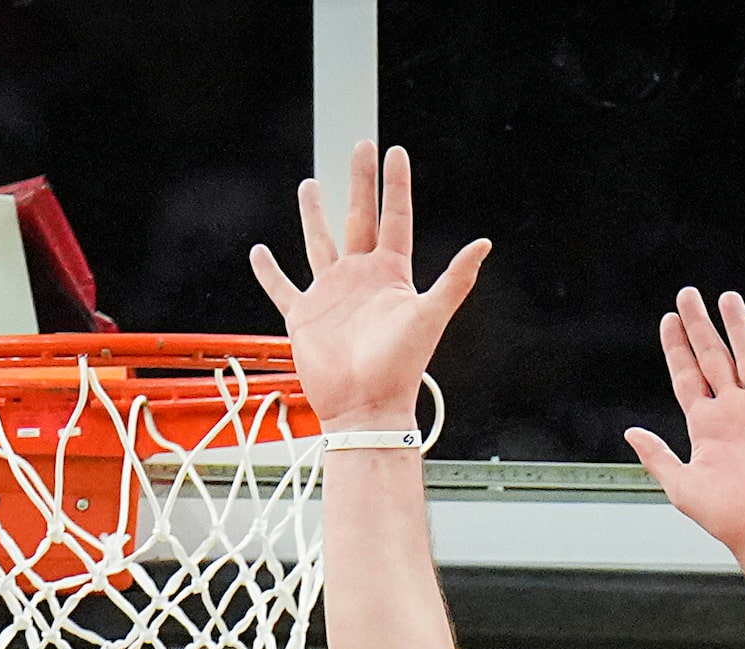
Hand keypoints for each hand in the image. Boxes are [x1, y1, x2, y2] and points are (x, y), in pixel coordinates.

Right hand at [250, 142, 488, 434]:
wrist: (365, 407)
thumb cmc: (401, 366)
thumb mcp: (430, 316)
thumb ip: (455, 280)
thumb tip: (484, 243)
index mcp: (391, 273)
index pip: (395, 218)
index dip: (395, 185)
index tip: (395, 151)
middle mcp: (361, 277)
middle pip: (359, 217)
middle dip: (359, 182)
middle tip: (360, 145)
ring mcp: (331, 294)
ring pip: (320, 242)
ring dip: (314, 214)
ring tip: (310, 184)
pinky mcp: (303, 316)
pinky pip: (282, 288)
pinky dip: (269, 272)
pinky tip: (259, 253)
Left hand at [624, 289, 744, 564]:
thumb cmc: (727, 518)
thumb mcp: (681, 486)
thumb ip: (657, 456)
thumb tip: (630, 431)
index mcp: (705, 426)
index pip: (686, 376)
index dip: (675, 349)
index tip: (667, 320)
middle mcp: (733, 412)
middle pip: (712, 357)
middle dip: (700, 326)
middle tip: (688, 294)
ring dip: (739, 327)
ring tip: (728, 297)